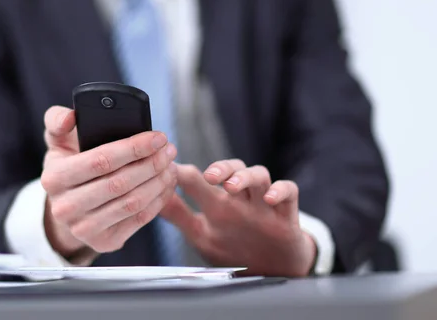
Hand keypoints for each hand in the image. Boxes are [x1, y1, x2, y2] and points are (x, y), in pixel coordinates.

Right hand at [40, 106, 177, 258]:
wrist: (68, 204)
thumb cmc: (69, 163)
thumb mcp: (57, 141)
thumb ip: (57, 120)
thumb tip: (69, 117)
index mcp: (54, 178)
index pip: (101, 160)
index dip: (134, 148)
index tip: (158, 137)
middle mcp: (65, 207)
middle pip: (120, 183)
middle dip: (152, 164)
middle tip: (169, 150)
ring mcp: (84, 229)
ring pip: (133, 202)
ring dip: (158, 182)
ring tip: (171, 165)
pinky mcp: (104, 242)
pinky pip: (139, 219)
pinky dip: (159, 199)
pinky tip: (166, 184)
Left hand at [160, 160, 316, 276]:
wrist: (274, 272)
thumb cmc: (235, 249)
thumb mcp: (202, 234)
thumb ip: (178, 216)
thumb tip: (150, 199)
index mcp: (217, 203)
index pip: (198, 179)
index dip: (182, 171)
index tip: (167, 168)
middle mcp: (239, 199)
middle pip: (232, 169)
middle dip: (220, 168)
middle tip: (209, 175)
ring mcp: (263, 205)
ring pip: (259, 175)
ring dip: (246, 176)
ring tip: (232, 186)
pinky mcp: (287, 215)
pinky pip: (289, 192)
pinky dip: (281, 190)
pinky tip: (270, 198)